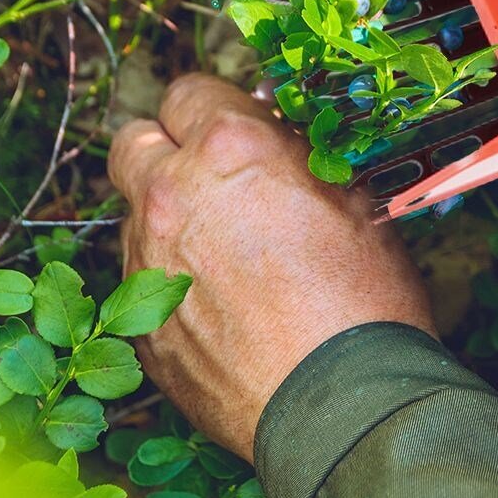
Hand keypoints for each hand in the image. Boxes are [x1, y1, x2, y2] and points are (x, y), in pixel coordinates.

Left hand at [107, 74, 435, 460]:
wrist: (342, 404)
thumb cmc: (364, 300)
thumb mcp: (355, 202)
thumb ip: (298, 159)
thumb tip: (276, 141)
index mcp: (230, 151)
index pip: (189, 92)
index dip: (217, 109)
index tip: (237, 130)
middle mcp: (172, 196)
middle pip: (133, 142)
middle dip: (167, 150)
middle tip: (212, 178)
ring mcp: (146, 262)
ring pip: (134, 213)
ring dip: (168, 217)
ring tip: (225, 253)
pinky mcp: (140, 325)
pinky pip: (141, 278)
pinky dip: (169, 277)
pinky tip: (219, 305)